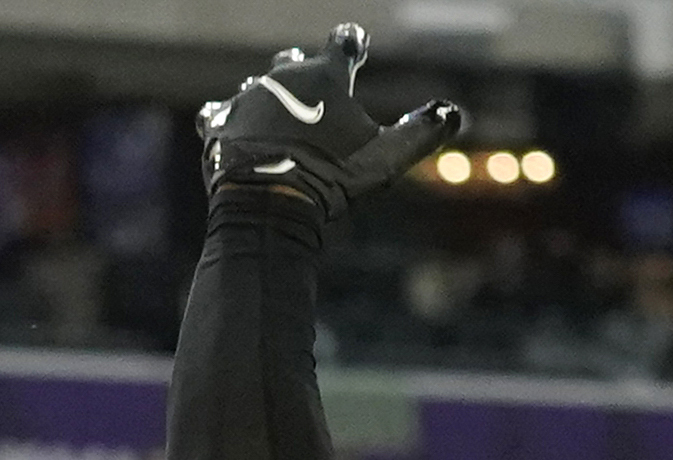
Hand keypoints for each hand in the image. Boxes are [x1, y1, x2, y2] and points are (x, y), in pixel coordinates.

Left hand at [196, 26, 465, 261]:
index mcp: (325, 75)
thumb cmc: (331, 180)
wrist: (269, 205)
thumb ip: (421, 132)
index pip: (343, 42)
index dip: (352, 42)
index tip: (356, 45)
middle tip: (310, 81)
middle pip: (293, 62)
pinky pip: (218, 112)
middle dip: (303, 70)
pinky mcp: (218, 125)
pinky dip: (228, 119)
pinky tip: (230, 125)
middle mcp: (282, 78)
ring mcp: (247, 99)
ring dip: (267, 96)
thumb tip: (453, 112)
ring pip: (257, 87)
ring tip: (273, 111)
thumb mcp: (386, 159)